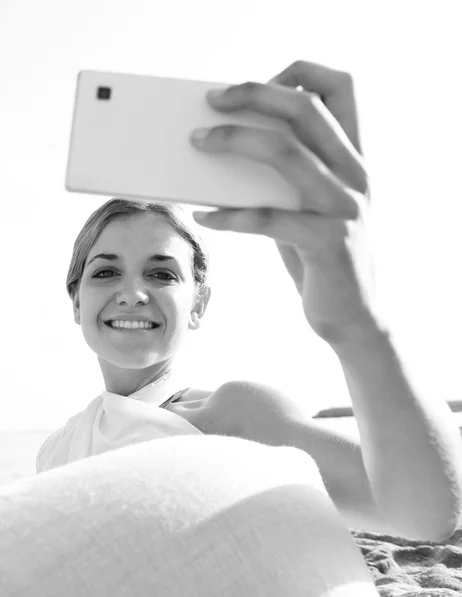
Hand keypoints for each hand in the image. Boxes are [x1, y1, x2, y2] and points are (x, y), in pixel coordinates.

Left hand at [190, 60, 379, 346]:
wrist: (355, 319)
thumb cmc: (323, 260)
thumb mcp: (311, 210)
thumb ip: (288, 180)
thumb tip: (230, 151)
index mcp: (356, 162)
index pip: (343, 91)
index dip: (301, 75)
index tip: (260, 84)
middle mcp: (357, 177)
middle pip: (306, 111)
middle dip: (255, 95)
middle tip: (213, 100)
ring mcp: (345, 209)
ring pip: (286, 153)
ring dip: (235, 142)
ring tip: (198, 144)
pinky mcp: (329, 243)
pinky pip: (270, 219)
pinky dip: (231, 215)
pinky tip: (204, 216)